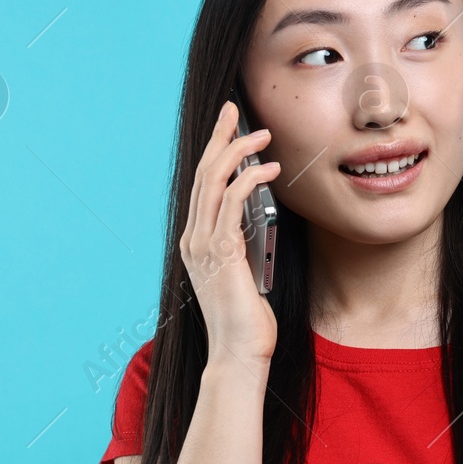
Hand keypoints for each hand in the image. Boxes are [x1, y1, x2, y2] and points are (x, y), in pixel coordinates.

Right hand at [180, 100, 280, 368]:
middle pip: (203, 174)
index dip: (214, 151)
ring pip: (213, 182)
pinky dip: (249, 180)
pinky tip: (268, 169)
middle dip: (219, 138)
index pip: (203, 185)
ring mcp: (203, 245)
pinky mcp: (221, 253)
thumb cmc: (248, 320)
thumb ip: (246, 244)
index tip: (229, 126)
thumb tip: (261, 219)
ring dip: (238, 152)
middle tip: (235, 110)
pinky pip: (231, 204)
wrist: (238, 353)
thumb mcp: (246, 272)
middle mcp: (194, 239)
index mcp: (197, 242)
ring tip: (262, 135)